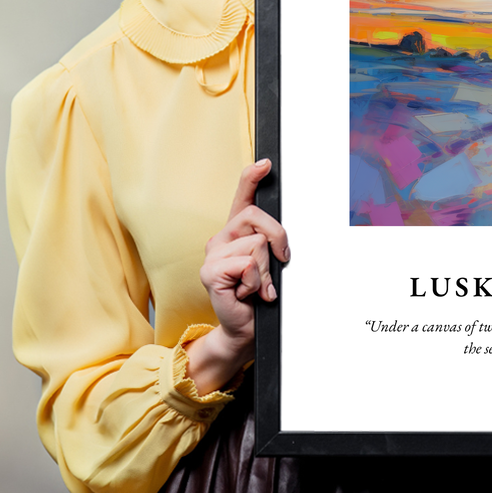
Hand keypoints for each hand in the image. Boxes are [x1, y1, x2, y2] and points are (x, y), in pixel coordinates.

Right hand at [185, 159, 289, 393]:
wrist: (245, 328)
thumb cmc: (259, 295)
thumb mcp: (270, 264)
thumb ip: (271, 244)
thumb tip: (281, 236)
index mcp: (236, 233)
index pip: (242, 197)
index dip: (252, 177)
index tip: (266, 164)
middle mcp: (221, 238)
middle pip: (257, 217)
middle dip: (278, 239)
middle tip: (278, 263)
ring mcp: (212, 254)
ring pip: (256, 244)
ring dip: (266, 270)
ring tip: (257, 286)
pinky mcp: (210, 272)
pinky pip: (247, 264)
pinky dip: (256, 282)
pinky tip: (247, 293)